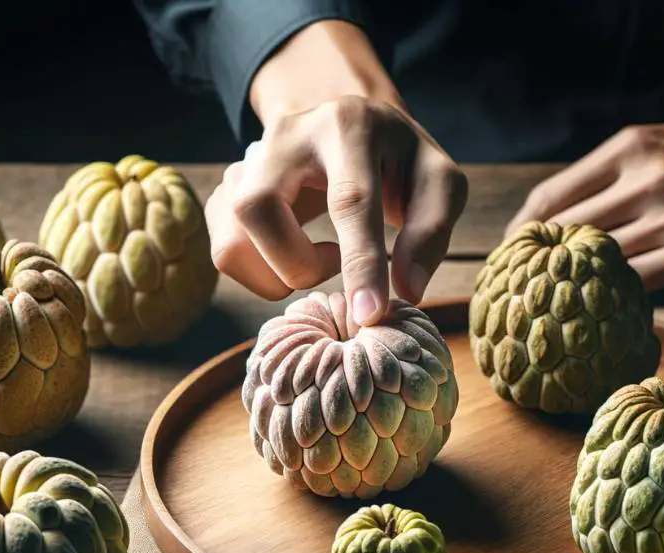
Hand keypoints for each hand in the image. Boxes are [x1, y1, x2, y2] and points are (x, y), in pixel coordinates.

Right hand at [206, 21, 467, 325]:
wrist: (354, 129)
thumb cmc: (400, 163)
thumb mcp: (438, 183)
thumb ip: (431, 233)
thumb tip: (406, 292)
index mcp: (347, 125)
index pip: (349, 200)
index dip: (360, 263)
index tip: (369, 315)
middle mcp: (285, 135)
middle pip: (259, 210)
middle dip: (298, 264)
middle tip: (335, 262)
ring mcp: (247, 161)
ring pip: (231, 242)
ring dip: (278, 273)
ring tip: (318, 256)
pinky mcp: (228, 190)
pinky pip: (225, 253)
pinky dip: (261, 273)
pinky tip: (295, 252)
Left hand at [507, 108, 663, 291]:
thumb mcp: (663, 141)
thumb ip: (612, 172)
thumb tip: (560, 214)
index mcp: (630, 149)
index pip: (550, 197)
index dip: (520, 233)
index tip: (510, 254)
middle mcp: (646, 182)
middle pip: (566, 234)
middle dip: (537, 266)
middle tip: (520, 290)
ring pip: (598, 263)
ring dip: (572, 288)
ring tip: (552, 307)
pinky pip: (638, 286)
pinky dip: (615, 300)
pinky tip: (601, 312)